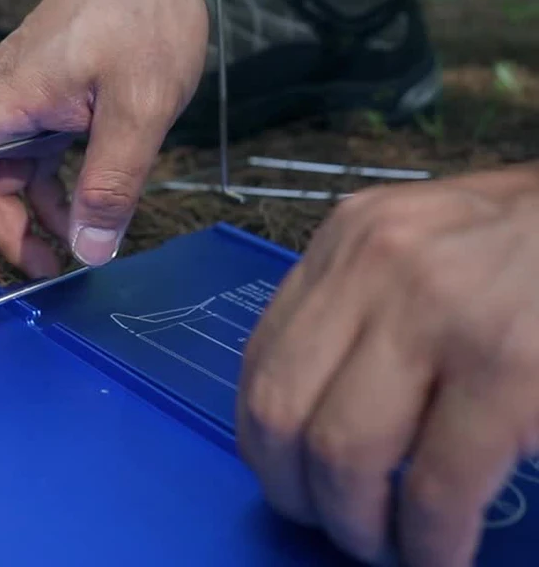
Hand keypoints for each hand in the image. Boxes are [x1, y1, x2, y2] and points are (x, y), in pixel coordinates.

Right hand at [0, 0, 225, 284]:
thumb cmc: (141, 7)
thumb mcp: (140, 103)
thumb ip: (112, 180)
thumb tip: (89, 251)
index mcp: (5, 99)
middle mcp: (3, 104)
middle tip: (1, 283)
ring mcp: (25, 105)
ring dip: (15, 225)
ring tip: (53, 267)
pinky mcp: (52, 105)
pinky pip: (32, 162)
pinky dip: (47, 198)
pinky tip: (77, 223)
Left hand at [236, 164, 538, 565]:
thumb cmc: (524, 243)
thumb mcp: (419, 244)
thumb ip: (362, 303)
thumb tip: (314, 407)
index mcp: (347, 238)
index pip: (261, 356)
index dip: (262, 440)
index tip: (287, 479)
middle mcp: (374, 267)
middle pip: (281, 408)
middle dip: (295, 493)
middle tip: (336, 525)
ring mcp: (435, 314)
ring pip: (342, 452)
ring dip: (358, 526)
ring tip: (391, 546)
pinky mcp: (505, 370)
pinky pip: (435, 488)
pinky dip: (431, 543)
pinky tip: (442, 552)